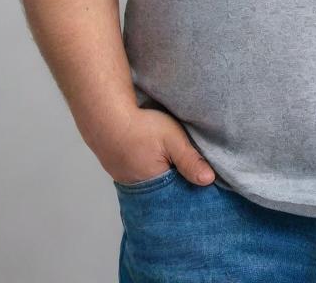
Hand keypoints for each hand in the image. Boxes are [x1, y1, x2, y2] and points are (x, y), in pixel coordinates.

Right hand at [90, 106, 216, 186]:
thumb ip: (189, 160)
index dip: (192, 191)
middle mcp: (140, 191)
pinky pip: (142, 180)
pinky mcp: (122, 173)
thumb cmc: (140, 127)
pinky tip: (158, 164)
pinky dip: (151, 175)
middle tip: (192, 178)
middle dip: (179, 189)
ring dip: (165, 181)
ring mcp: (129, 183)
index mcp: (155, 186)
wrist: (106, 117)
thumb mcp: (171, 139)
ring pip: (154, 188)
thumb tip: (209, 181)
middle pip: (166, 196)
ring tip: (176, 170)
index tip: (206, 188)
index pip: (179, 198)